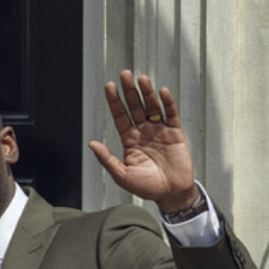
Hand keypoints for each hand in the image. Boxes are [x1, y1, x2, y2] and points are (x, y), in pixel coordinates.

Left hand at [88, 70, 199, 213]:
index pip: (120, 116)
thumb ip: (107, 159)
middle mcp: (143, 131)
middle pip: (135, 106)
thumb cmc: (146, 187)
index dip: (115, 101)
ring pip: (152, 106)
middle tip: (124, 75)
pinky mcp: (175, 132)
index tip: (109, 86)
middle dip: (129, 91)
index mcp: (129, 139)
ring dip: (147, 93)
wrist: (171, 193)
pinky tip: (162, 91)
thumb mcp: (122, 175)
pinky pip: (171, 114)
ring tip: (141, 80)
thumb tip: (92, 143)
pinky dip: (167, 102)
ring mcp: (160, 130)